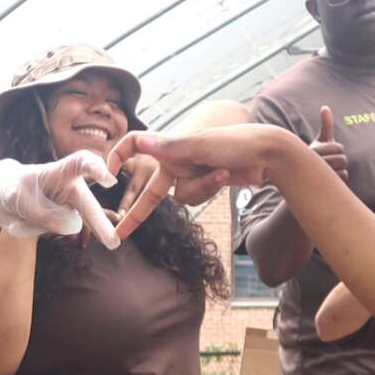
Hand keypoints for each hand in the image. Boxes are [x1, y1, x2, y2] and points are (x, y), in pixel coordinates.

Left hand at [0, 154, 118, 245]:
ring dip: (44, 226)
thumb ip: (40, 211)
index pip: (81, 164)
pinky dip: (36, 230)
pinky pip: (54, 232)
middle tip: (113, 243)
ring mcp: (68, 207)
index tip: (109, 181)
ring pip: (69, 224)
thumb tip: (70, 229)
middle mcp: (70, 189)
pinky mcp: (61, 222)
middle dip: (100, 223)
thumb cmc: (10, 186)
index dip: (96, 169)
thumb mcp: (17, 196)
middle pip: (89, 204)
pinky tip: (22, 222)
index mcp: (61, 171)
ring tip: (23, 215)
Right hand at [106, 125, 289, 227]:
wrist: (266, 153)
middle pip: (150, 191)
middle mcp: (176, 160)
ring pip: (181, 197)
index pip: (134, 144)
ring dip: (202, 188)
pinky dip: (210, 189)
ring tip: (221, 171)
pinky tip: (226, 176)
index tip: (107, 172)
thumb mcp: (200, 145)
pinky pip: (197, 198)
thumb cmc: (234, 141)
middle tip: (119, 233)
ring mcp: (190, 174)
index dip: (119, 154)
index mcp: (170, 146)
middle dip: (136, 215)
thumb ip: (168, 148)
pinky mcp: (204, 185)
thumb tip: (139, 142)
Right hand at [312, 106, 349, 179]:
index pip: (338, 147)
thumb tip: (325, 107)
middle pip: (343, 159)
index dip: (337, 149)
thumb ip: (325, 125)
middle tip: (331, 162)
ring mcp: (319, 177)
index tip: (328, 152)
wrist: (300, 181)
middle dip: (340, 160)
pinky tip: (332, 180)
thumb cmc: (313, 158)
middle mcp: (314, 164)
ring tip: (330, 171)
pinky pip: (344, 178)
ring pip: (344, 169)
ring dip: (340, 170)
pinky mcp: (324, 186)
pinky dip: (341, 179)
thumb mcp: (318, 141)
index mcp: (314, 151)